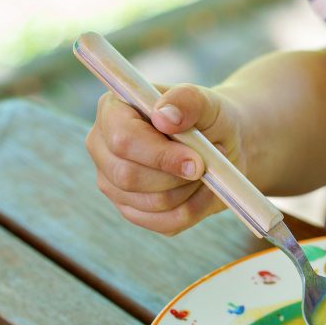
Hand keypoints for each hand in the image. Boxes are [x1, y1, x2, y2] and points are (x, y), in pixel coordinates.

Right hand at [85, 83, 245, 234]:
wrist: (222, 144)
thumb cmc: (210, 118)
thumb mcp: (207, 101)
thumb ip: (186, 100)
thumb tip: (164, 116)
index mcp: (112, 111)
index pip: (122, 140)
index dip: (160, 155)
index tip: (196, 161)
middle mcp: (103, 148)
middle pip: (129, 176)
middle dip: (176, 176)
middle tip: (206, 164)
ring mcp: (113, 183)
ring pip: (150, 203)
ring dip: (189, 190)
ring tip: (207, 169)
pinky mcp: (133, 211)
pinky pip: (164, 223)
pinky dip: (194, 209)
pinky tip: (204, 189)